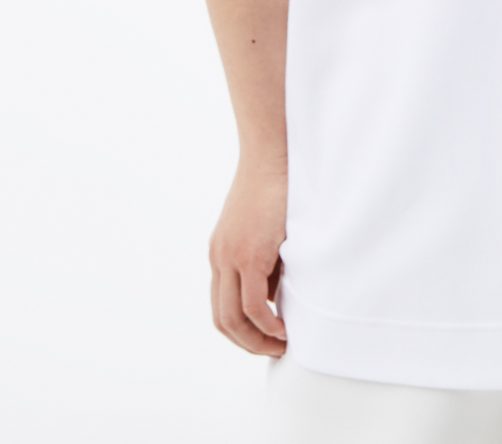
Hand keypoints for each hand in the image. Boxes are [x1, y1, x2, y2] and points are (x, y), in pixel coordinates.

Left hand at [210, 154, 288, 353]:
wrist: (272, 152)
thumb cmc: (277, 183)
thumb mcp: (265, 228)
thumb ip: (266, 258)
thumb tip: (277, 291)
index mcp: (221, 252)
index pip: (222, 305)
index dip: (241, 329)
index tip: (264, 336)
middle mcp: (219, 258)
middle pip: (222, 319)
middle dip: (247, 342)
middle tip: (272, 349)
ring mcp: (231, 256)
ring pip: (232, 317)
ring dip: (255, 338)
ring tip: (279, 344)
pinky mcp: (249, 253)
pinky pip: (251, 303)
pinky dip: (266, 323)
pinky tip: (282, 327)